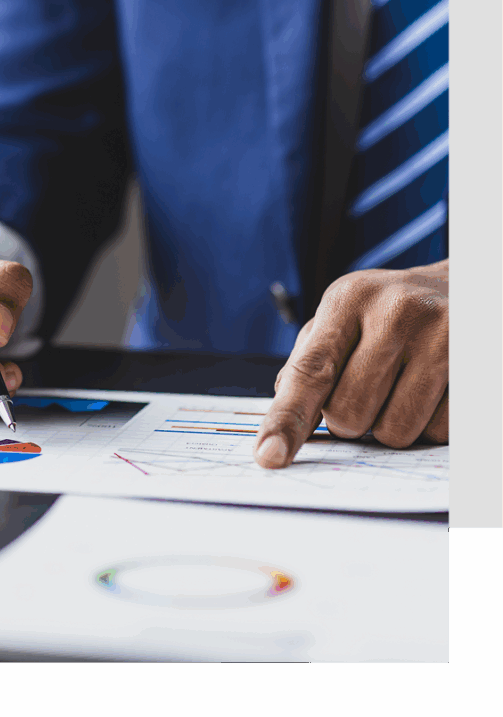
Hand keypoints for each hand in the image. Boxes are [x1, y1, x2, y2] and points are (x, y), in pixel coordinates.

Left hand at [254, 260, 447, 467]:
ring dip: (389, 426)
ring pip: (394, 432)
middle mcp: (396, 313)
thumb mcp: (341, 314)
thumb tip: (284, 407)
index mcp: (349, 299)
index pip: (310, 371)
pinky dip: (428, 425)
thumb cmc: (387, 311)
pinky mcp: (477, 367)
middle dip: (349, 418)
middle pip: (348, 413)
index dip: (287, 419)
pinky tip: (434, 389)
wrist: (459, 288)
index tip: (268, 456)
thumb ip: (308, 359)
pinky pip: (438, 433)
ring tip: (402, 385)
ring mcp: (444, 338)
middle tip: (367, 388)